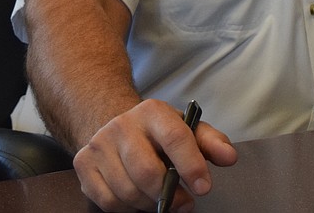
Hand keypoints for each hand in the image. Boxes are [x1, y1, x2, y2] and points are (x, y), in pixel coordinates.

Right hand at [73, 99, 237, 212]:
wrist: (118, 127)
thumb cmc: (160, 133)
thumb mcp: (188, 130)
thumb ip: (211, 142)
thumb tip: (229, 157)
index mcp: (153, 111)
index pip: (175, 138)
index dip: (192, 165)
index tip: (204, 187)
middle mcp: (122, 125)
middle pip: (146, 171)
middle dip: (168, 194)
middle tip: (184, 203)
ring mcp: (99, 144)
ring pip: (126, 190)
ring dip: (149, 204)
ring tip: (163, 201)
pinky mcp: (84, 164)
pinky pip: (108, 201)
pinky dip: (128, 208)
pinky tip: (140, 201)